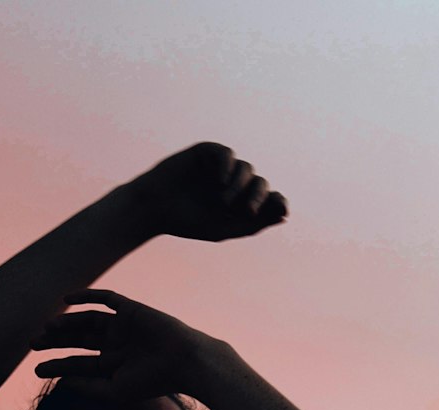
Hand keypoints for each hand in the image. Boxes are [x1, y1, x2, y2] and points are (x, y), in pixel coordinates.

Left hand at [31, 288, 214, 401]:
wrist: (183, 361)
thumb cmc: (153, 381)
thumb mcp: (114, 391)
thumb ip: (87, 387)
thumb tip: (60, 382)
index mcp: (113, 366)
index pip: (79, 364)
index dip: (57, 366)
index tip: (37, 369)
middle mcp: (115, 345)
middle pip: (78, 340)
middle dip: (55, 342)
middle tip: (32, 343)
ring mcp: (122, 326)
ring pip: (86, 320)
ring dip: (66, 322)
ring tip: (47, 327)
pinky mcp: (130, 309)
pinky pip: (105, 298)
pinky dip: (86, 296)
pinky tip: (67, 299)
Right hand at [127, 141, 287, 241]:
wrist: (154, 208)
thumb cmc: (187, 222)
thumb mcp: (223, 227)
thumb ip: (253, 223)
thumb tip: (284, 215)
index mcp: (239, 203)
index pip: (268, 199)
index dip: (277, 202)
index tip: (282, 209)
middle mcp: (234, 184)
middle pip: (260, 184)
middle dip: (259, 196)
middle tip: (249, 210)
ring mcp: (221, 168)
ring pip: (246, 169)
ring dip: (240, 186)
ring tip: (223, 201)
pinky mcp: (208, 152)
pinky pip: (227, 154)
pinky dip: (227, 166)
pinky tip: (220, 182)